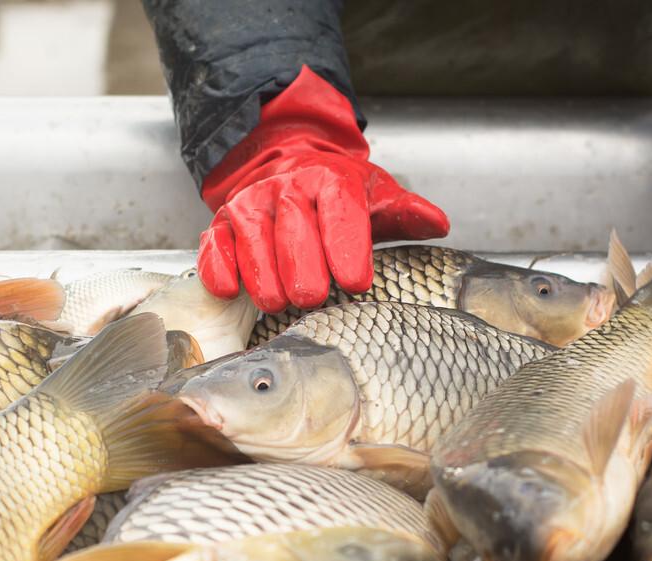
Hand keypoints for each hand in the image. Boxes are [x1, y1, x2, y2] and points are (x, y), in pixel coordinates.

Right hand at [198, 66, 448, 312]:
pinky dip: (221, 271)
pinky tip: (232, 290)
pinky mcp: (220, 226)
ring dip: (265, 279)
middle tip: (312, 299)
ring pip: (253, 244)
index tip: (356, 282)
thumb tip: (436, 224)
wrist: (284, 164)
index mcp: (328, 179)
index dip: (345, 246)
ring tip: (279, 304)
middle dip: (302, 270)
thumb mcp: (375, 196)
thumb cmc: (334, 194)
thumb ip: (405, 214)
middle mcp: (284, 189)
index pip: (338, 210)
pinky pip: (215, 249)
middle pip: (293, 232)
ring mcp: (248, 207)